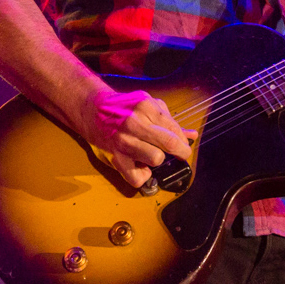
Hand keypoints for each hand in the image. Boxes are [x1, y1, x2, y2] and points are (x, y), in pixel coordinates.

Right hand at [79, 89, 194, 188]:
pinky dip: (143, 176)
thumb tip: (192, 136)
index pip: (174, 129)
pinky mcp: (115, 158)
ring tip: (153, 155)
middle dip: (180, 152)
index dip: (183, 141)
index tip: (184, 145)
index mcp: (145, 107)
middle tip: (180, 154)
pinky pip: (137, 178)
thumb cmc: (124, 109)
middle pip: (169, 143)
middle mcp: (134, 123)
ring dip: (158, 160)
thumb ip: (170, 120)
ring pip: (156, 159)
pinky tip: (142, 166)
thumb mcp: (148, 105)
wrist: (93, 111)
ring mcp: (123, 142)